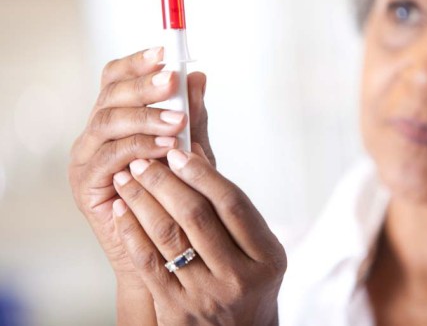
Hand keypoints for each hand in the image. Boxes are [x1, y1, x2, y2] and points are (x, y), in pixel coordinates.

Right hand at [68, 48, 213, 280]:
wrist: (163, 244)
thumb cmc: (176, 194)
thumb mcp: (190, 149)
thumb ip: (192, 115)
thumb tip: (198, 77)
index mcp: (118, 118)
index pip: (116, 79)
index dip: (136, 63)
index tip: (164, 53)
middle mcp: (97, 133)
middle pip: (110, 95)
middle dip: (143, 85)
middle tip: (172, 81)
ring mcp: (87, 157)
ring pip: (107, 122)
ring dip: (145, 117)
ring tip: (178, 122)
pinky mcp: (86, 183)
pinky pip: (109, 157)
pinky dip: (138, 148)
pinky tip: (164, 148)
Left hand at [111, 145, 286, 324]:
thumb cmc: (248, 284)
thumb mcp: (258, 249)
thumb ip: (233, 209)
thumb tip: (195, 154)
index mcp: (266, 257)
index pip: (233, 204)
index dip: (203, 174)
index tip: (179, 152)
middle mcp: (239, 277)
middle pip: (197, 216)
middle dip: (165, 182)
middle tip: (144, 160)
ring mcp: (207, 296)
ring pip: (168, 236)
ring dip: (142, 201)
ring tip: (127, 178)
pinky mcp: (176, 310)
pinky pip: (149, 263)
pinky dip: (132, 231)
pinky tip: (123, 211)